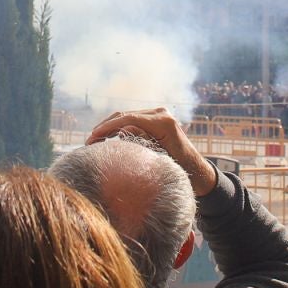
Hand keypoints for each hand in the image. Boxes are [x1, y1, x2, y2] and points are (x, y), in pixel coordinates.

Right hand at [87, 107, 216, 195]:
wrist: (198, 173)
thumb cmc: (182, 171)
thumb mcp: (161, 160)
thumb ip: (143, 145)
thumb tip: (122, 132)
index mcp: (164, 122)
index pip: (129, 119)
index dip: (108, 127)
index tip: (92, 137)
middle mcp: (161, 114)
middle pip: (125, 115)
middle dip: (105, 127)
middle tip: (89, 141)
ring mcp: (159, 115)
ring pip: (127, 116)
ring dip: (110, 127)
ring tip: (94, 141)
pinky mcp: (156, 120)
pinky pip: (132, 121)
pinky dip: (119, 128)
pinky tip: (106, 139)